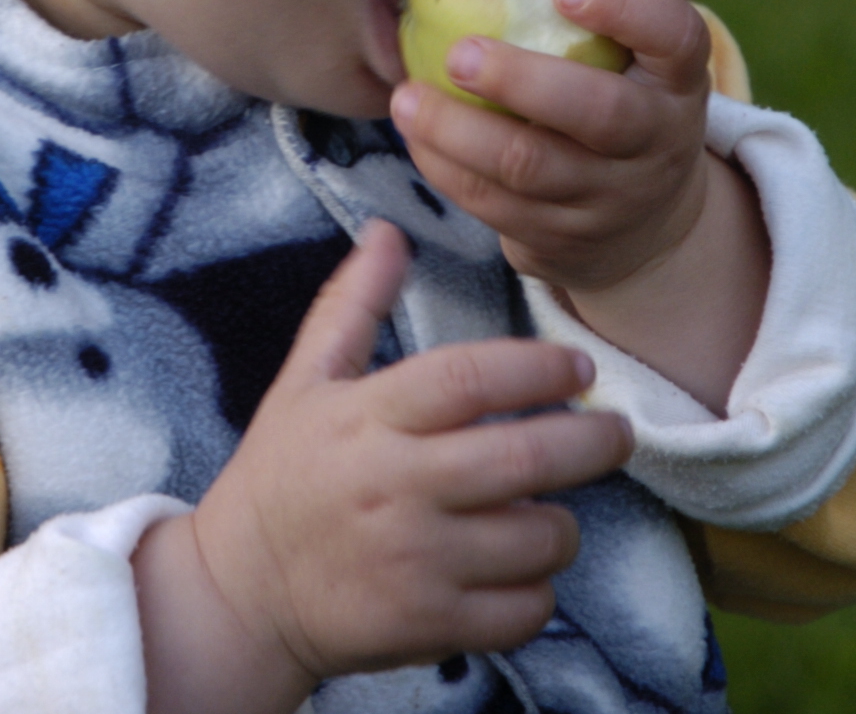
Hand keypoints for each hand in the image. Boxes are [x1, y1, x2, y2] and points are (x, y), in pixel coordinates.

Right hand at [134, 223, 632, 712]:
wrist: (239, 593)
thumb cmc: (281, 477)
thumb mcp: (305, 382)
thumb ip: (352, 305)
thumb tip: (388, 230)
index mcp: (369, 419)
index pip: (469, 378)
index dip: (537, 367)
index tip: (578, 368)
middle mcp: (396, 486)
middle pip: (524, 456)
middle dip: (592, 441)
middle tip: (616, 432)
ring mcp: (416, 561)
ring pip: (538, 536)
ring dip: (561, 523)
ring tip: (545, 510)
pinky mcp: (429, 624)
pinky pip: (525, 607)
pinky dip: (537, 590)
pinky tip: (516, 571)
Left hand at [387, 0, 769, 411]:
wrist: (644, 226)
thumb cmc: (633, 93)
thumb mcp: (657, 44)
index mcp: (682, 80)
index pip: (676, 38)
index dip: (627, 9)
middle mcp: (656, 143)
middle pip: (601, 116)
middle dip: (527, 81)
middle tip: (460, 51)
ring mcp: (608, 200)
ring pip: (532, 171)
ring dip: (459, 133)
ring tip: (405, 98)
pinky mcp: (559, 241)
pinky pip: (492, 206)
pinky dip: (445, 168)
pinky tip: (412, 132)